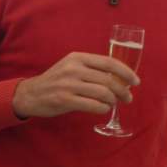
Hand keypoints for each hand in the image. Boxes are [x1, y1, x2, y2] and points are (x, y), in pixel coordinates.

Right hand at [12, 51, 139, 118]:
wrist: (31, 94)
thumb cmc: (55, 81)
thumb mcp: (71, 67)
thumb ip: (91, 69)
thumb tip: (120, 78)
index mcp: (77, 58)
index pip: (109, 63)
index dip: (126, 73)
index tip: (136, 81)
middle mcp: (73, 69)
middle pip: (108, 80)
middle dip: (123, 90)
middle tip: (127, 98)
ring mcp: (68, 84)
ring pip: (103, 93)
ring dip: (113, 101)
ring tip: (113, 104)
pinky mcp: (65, 99)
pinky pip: (93, 105)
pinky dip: (102, 108)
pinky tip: (102, 109)